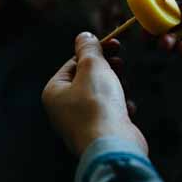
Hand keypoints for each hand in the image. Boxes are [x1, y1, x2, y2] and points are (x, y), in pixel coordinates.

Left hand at [43, 33, 147, 156]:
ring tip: (122, 86)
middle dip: (106, 69)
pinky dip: (120, 107)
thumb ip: (89, 49)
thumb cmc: (97, 105)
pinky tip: (126, 109)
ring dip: (115, 87)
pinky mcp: (100, 133)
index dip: (94, 51)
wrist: (112, 145)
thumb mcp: (92, 67)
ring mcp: (81, 123)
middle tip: (120, 62)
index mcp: (54, 92)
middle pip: (87, 78)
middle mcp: (63, 109)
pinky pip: (111, 112)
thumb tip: (84, 36)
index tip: (114, 44)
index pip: (73, 63)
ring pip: (101, 94)